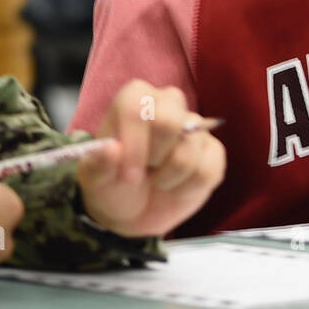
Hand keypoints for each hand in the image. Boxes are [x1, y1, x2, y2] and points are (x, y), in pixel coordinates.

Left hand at [76, 81, 224, 238]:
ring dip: (169, 177)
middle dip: (155, 157)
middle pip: (171, 121)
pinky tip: (175, 187)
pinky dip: (187, 189)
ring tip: (156, 180)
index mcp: (134, 98)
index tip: (129, 175)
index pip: (140, 109)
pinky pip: (208, 169)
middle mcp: (167, 103)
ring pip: (190, 148)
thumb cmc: (112, 184)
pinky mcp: (212, 151)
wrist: (134, 209)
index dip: (135, 145)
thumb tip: (111, 149)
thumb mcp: (95, 179)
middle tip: (143, 172)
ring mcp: (194, 126)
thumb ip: (98, 164)